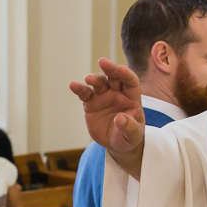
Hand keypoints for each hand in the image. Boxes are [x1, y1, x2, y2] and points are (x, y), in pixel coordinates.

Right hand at [69, 58, 145, 178]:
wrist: (116, 144)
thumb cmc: (129, 137)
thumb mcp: (133, 135)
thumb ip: (129, 126)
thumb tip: (120, 118)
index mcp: (131, 98)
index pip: (131, 82)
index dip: (126, 74)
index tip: (120, 69)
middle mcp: (117, 93)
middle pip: (114, 77)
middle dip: (109, 68)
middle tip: (102, 62)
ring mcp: (103, 96)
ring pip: (99, 83)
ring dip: (94, 79)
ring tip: (88, 79)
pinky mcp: (91, 103)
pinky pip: (85, 93)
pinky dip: (79, 89)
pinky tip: (73, 85)